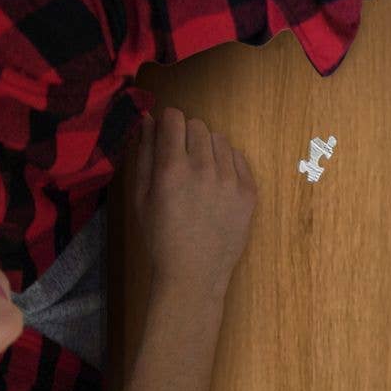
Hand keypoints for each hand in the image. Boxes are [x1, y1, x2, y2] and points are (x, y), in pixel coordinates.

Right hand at [135, 107, 256, 291]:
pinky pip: (239, 158)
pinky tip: (216, 183)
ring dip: (208, 147)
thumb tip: (147, 118)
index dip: (168, 122)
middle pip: (198, 125)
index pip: (174, 118)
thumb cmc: (160, 236)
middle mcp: (204, 168)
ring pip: (220, 139)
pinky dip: (227, 163)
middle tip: (181, 158)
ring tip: (200, 173)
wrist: (194, 272)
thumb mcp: (140, 196)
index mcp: (172, 168)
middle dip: (187, 135)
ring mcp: (230, 180)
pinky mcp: (249, 192)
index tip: (166, 133)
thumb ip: (144, 153)